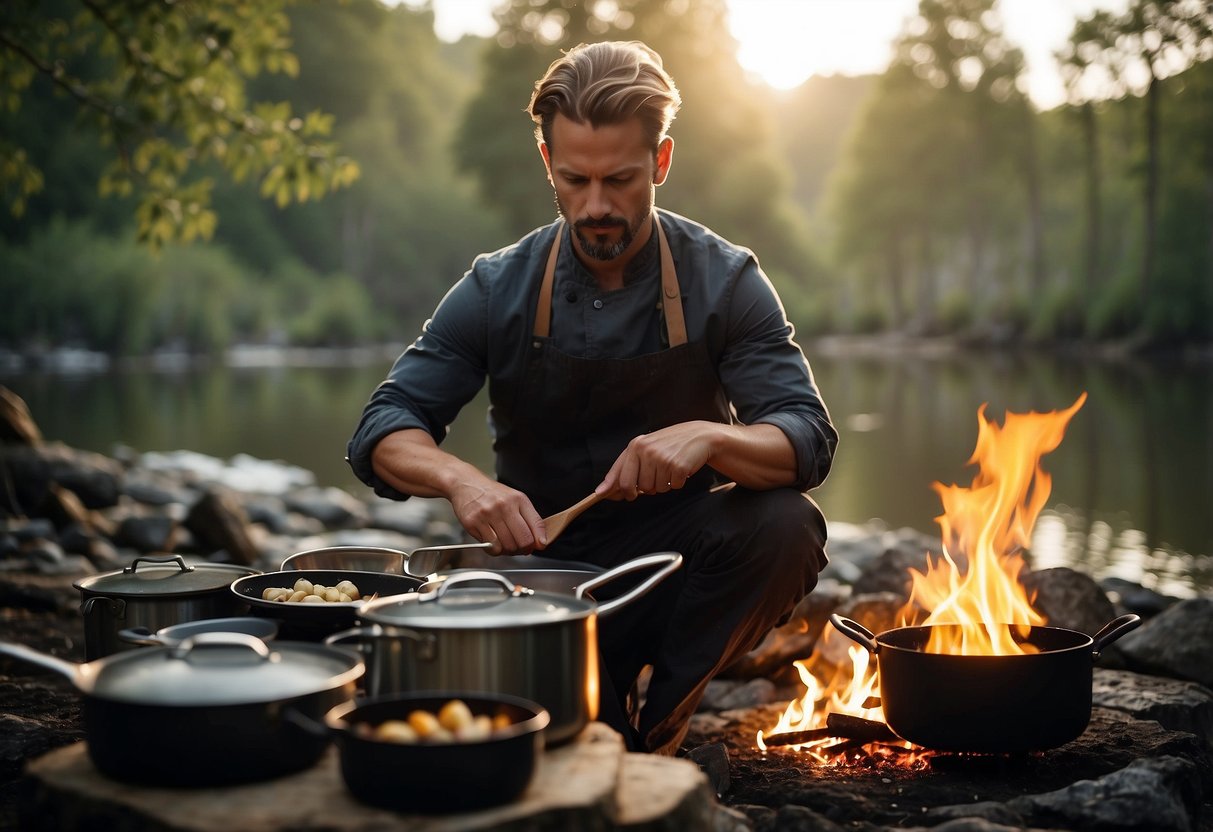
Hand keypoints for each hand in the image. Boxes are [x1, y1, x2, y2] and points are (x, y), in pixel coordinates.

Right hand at [449, 480, 543, 554]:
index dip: (540, 540)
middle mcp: (504, 506)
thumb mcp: (514, 499)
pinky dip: (495, 550)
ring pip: (507, 546)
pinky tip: (493, 542)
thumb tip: (539, 541)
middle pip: (523, 540)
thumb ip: (528, 518)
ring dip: (509, 551)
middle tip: (520, 548)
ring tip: (505, 544)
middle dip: (524, 549)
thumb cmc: (491, 494)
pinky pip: (491, 547)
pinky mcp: (473, 523)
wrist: (465, 483)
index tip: (538, 546)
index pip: (537, 524)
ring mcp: (488, 514)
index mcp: (518, 499)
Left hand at [596, 421, 717, 500]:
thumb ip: (624, 469)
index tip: (609, 496)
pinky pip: (673, 487)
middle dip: (642, 490)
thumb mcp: (645, 449)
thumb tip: (603, 491)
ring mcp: (663, 459)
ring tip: (669, 468)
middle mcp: (647, 451)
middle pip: (636, 488)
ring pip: (655, 489)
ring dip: (663, 484)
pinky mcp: (678, 466)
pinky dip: (677, 482)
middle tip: (653, 480)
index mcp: (635, 446)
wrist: (699, 435)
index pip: (620, 476)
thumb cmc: (669, 444)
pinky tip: (680, 468)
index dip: (615, 490)